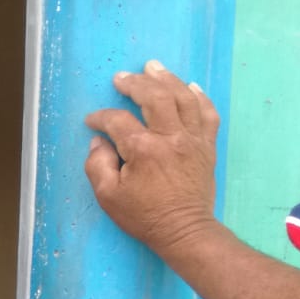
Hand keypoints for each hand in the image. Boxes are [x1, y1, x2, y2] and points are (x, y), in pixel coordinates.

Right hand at [84, 60, 220, 260]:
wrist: (184, 231)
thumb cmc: (144, 216)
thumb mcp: (108, 197)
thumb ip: (97, 165)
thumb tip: (99, 142)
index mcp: (143, 149)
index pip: (117, 120)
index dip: (101, 117)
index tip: (92, 122)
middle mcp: (170, 137)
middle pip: (154, 96)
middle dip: (135, 83)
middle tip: (122, 78)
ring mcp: (192, 139)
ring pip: (182, 97)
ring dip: (167, 79)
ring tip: (153, 68)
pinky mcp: (207, 146)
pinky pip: (207, 113)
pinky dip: (200, 96)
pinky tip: (190, 86)